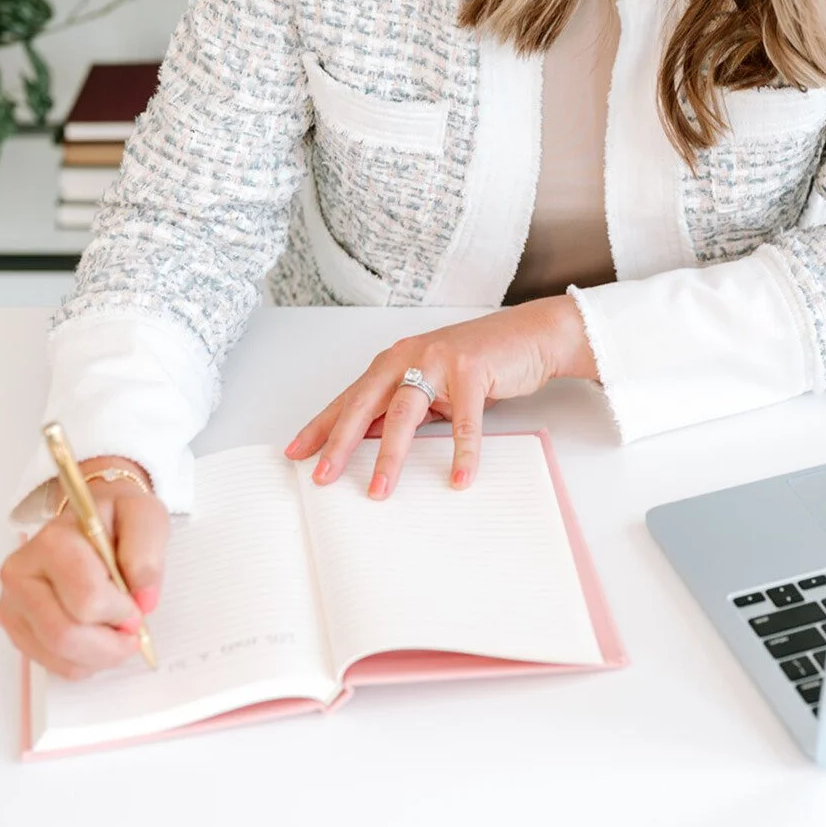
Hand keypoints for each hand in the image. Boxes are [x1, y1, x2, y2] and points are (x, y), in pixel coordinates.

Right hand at [0, 457, 168, 679]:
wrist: (95, 521)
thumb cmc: (119, 520)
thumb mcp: (145, 517)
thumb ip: (147, 553)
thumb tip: (142, 598)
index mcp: (53, 543)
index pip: (87, 599)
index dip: (121, 612)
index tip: (138, 605)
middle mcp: (21, 574)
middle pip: (64, 634)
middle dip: (110, 642)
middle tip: (132, 630)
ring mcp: (14, 603)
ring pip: (58, 654)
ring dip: (100, 655)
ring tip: (118, 635)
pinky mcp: (17, 626)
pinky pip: (52, 663)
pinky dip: (84, 661)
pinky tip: (98, 640)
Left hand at [286, 295, 596, 496]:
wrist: (528, 337)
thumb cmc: (480, 363)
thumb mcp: (433, 385)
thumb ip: (403, 407)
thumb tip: (368, 439)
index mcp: (394, 361)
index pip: (350, 398)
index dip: (322, 425)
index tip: (297, 452)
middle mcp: (409, 356)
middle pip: (365, 403)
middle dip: (340, 442)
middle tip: (323, 475)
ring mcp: (439, 360)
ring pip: (404, 413)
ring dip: (390, 456)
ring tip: (380, 490)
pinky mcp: (472, 370)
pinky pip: (464, 420)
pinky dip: (462, 453)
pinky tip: (459, 478)